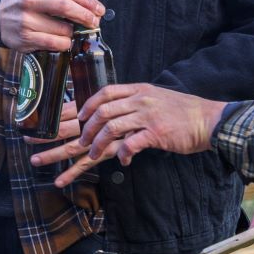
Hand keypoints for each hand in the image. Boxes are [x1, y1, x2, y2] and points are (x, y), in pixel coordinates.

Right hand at [0, 0, 102, 52]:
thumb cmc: (22, 3)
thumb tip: (88, 7)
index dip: (89, 2)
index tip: (100, 9)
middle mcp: (30, 1)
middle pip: (67, 8)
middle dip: (86, 16)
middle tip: (94, 22)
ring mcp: (26, 21)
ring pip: (63, 30)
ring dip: (73, 33)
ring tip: (71, 32)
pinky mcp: (25, 38)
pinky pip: (54, 43)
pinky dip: (64, 44)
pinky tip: (63, 41)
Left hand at [31, 83, 226, 188]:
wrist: (209, 120)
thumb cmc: (181, 113)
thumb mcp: (153, 100)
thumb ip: (131, 106)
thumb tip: (110, 117)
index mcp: (134, 91)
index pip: (99, 95)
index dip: (79, 109)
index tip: (63, 122)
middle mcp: (136, 100)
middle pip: (95, 114)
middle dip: (66, 132)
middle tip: (44, 147)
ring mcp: (145, 116)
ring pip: (108, 129)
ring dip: (94, 146)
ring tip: (84, 159)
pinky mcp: (156, 133)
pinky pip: (131, 144)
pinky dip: (123, 155)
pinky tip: (122, 163)